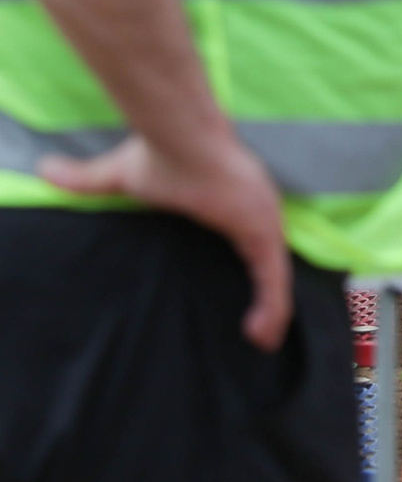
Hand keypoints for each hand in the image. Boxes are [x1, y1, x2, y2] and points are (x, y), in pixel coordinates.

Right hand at [45, 129, 292, 349]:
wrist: (181, 140)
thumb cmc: (158, 156)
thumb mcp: (119, 177)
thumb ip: (88, 182)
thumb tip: (46, 170)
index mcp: (229, 206)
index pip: (247, 244)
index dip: (247, 271)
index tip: (243, 300)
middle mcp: (253, 215)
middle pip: (268, 266)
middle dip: (267, 298)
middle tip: (255, 329)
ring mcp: (262, 223)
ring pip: (275, 278)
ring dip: (272, 311)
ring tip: (261, 341)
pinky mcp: (262, 232)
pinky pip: (274, 279)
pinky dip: (271, 306)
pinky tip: (261, 333)